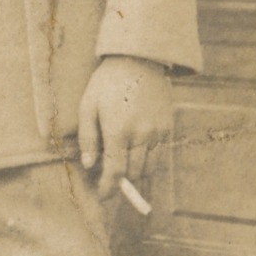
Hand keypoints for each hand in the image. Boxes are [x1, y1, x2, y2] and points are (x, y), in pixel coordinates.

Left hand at [77, 55, 171, 199]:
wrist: (138, 59)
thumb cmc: (107, 83)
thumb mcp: (88, 106)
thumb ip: (87, 138)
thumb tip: (89, 165)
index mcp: (118, 131)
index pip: (115, 173)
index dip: (108, 189)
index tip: (103, 196)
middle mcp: (141, 134)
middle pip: (133, 174)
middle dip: (121, 181)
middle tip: (110, 176)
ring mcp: (157, 132)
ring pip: (149, 168)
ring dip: (136, 171)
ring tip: (124, 163)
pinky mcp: (168, 127)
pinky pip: (160, 154)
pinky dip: (148, 159)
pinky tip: (137, 149)